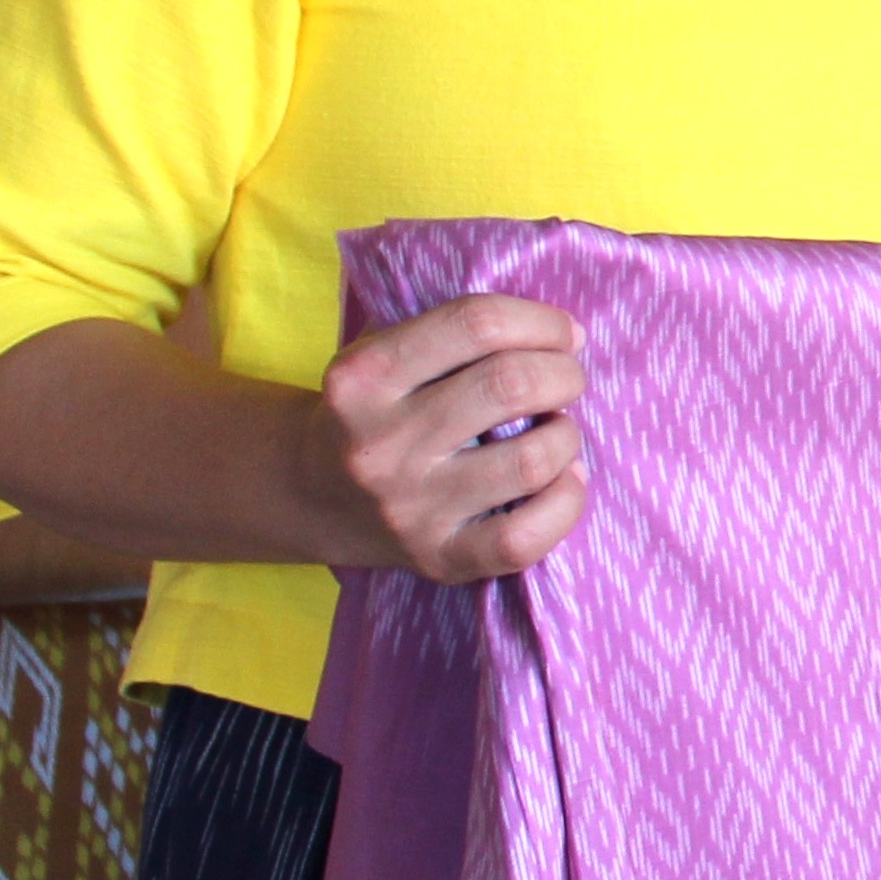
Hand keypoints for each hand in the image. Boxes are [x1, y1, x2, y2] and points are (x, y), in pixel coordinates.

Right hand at [293, 295, 587, 582]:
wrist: (314, 496)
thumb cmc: (376, 408)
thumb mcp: (382, 351)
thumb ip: (453, 330)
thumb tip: (563, 335)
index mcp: (363, 376)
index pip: (476, 323)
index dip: (541, 322)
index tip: (562, 334)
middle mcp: (381, 443)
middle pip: (510, 385)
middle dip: (563, 374)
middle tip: (566, 379)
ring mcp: (408, 507)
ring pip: (530, 460)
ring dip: (566, 435)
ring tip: (557, 429)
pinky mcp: (437, 558)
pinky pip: (524, 537)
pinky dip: (565, 501)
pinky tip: (564, 478)